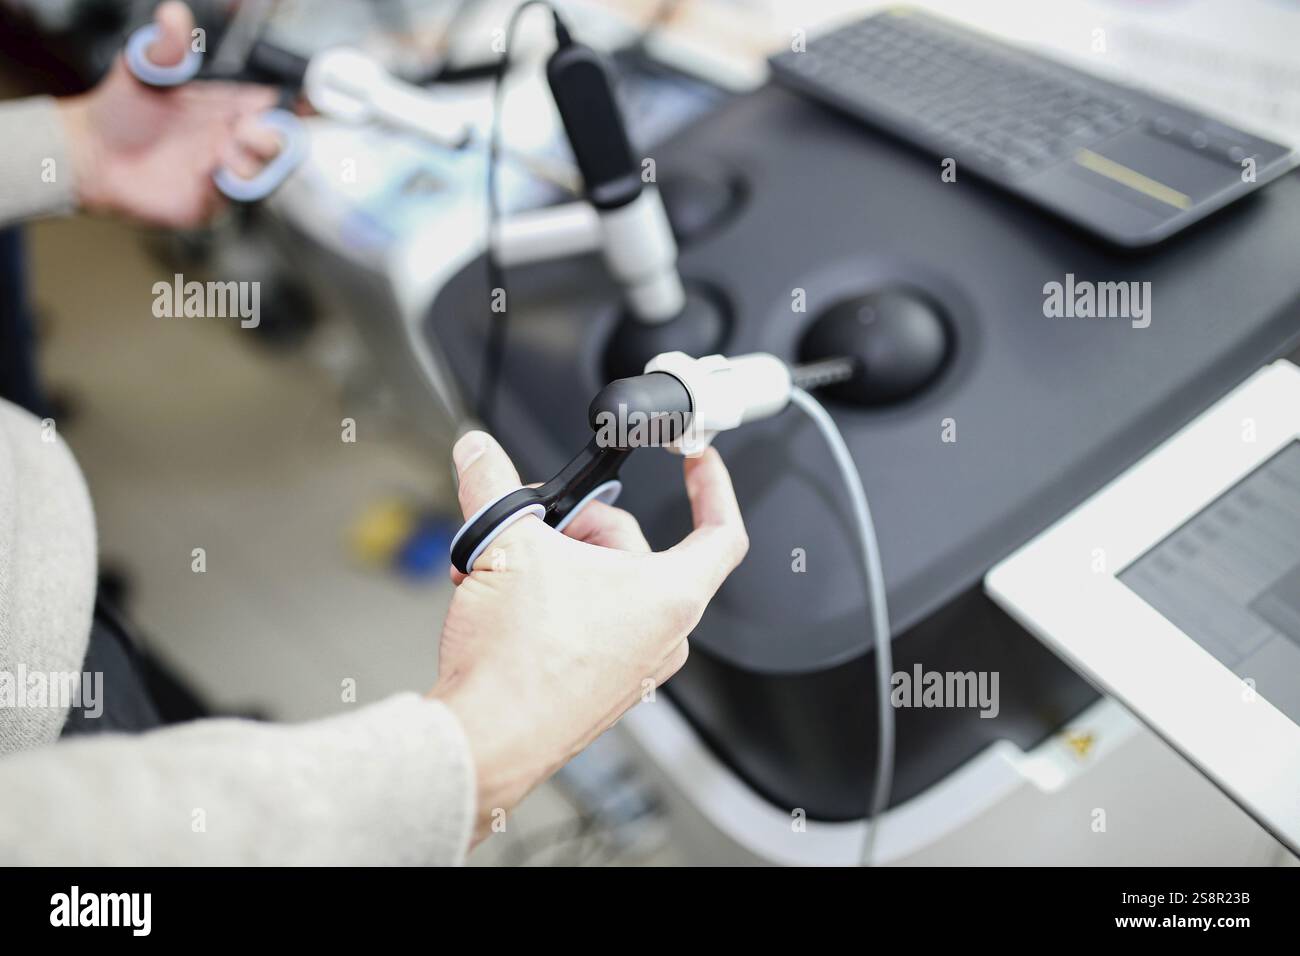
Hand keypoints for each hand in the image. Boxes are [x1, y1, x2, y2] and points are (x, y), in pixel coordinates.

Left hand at [57, 2, 281, 226]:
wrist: (91, 154)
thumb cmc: (120, 112)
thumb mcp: (142, 68)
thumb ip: (166, 46)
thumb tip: (174, 13)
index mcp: (230, 105)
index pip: (279, 102)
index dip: (301, 99)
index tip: (308, 96)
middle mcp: (234, 138)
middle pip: (285, 139)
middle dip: (282, 133)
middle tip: (253, 125)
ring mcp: (226, 170)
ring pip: (268, 169)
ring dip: (258, 158)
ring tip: (230, 149)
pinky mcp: (213, 200)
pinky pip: (240, 196)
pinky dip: (236, 184)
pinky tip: (216, 172)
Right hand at [431, 431, 748, 841]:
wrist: (486, 741)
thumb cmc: (517, 665)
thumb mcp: (504, 545)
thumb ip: (494, 486)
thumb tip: (480, 454)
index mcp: (670, 594)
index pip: (721, 529)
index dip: (713, 484)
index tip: (698, 460)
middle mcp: (664, 634)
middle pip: (636, 548)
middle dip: (580, 525)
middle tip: (534, 523)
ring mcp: (636, 666)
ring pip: (607, 585)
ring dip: (557, 563)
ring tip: (506, 566)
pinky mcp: (603, 687)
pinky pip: (591, 622)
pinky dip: (553, 600)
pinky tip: (504, 599)